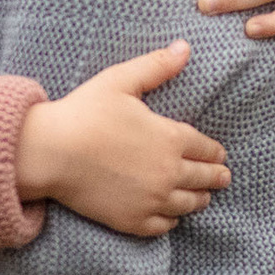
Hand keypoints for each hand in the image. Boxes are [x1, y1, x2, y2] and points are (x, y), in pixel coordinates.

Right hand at [15, 43, 228, 236]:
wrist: (51, 153)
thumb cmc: (84, 114)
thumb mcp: (120, 81)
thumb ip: (156, 66)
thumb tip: (185, 48)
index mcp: (171, 139)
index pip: (206, 148)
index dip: (215, 151)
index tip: (220, 154)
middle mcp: (169, 173)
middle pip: (204, 178)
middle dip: (216, 177)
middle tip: (224, 178)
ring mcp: (152, 200)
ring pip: (188, 204)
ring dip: (199, 199)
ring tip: (204, 198)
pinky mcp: (133, 220)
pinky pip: (164, 226)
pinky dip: (172, 220)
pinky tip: (172, 216)